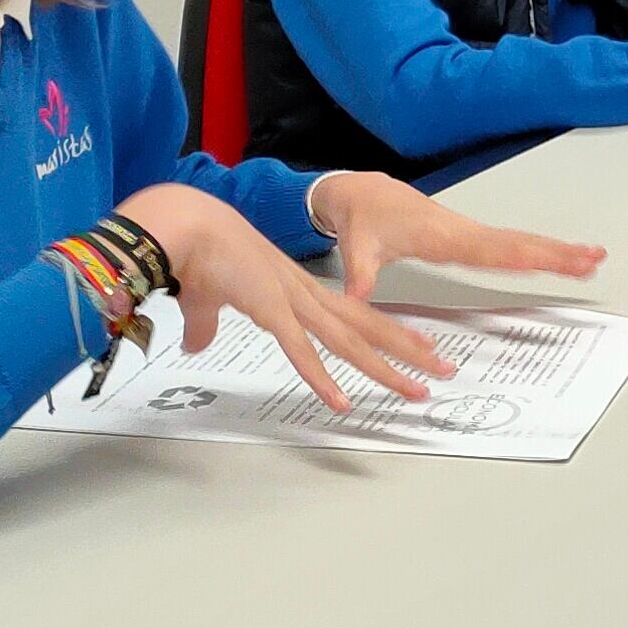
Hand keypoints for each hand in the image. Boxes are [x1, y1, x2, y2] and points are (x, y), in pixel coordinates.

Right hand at [113, 183, 445, 413]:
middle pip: (368, 328)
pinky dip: (322, 379)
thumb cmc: (197, 256)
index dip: (390, 331)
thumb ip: (206, 326)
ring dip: (385, 369)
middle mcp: (305, 295)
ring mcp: (292, 302)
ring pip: (349, 342)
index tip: (421, 346)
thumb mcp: (207, 300)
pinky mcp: (270, 310)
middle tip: (443, 370)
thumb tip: (195, 344)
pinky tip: (342, 402)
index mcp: (298, 289)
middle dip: (408, 351)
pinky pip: (301, 352)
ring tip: (417, 389)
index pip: (357, 315)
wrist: (185, 225)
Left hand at [307, 174, 605, 298]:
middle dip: (556, 253)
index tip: (554, 260)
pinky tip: (558, 257)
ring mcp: (469, 233)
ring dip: (556, 251)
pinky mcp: (470, 236)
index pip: (490, 249)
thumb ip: (360, 273)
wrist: (362, 193)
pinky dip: (538, 250)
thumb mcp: (358, 247)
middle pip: (518, 244)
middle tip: (594, 260)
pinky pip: (510, 243)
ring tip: (592, 258)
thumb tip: (356, 298)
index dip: (524, 256)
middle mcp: (463, 233)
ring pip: (520, 242)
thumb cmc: (364, 218)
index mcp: (442, 236)